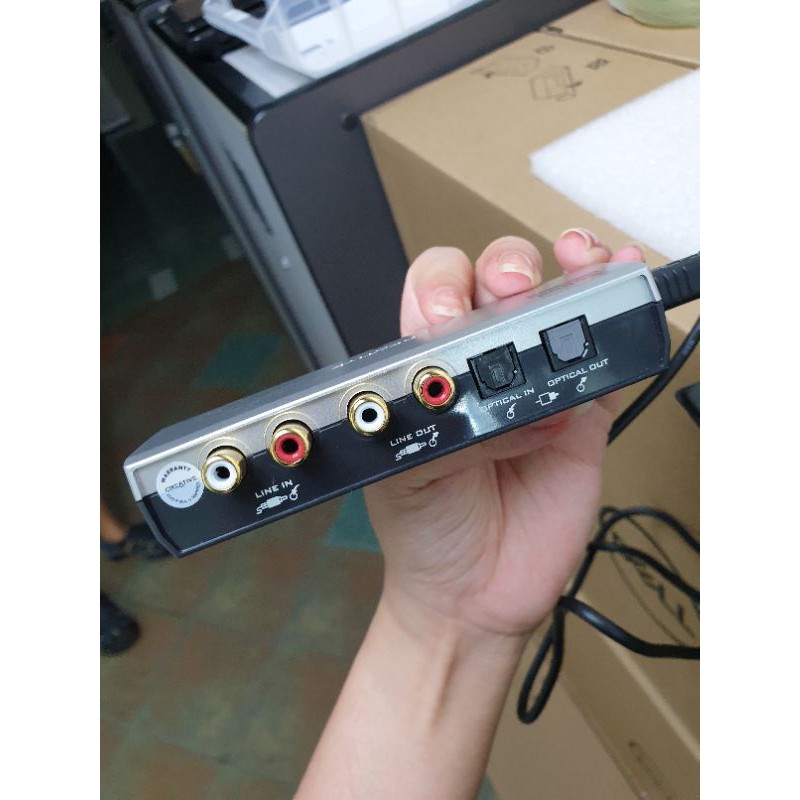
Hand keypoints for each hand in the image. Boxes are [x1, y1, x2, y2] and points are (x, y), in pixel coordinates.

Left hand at [365, 231, 644, 640]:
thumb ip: (442, 430)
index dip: (442, 287)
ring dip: (574, 270)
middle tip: (515, 291)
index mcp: (432, 373)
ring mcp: (538, 389)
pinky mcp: (585, 418)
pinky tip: (624, 288)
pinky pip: (611, 362)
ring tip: (582, 260)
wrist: (472, 595)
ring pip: (559, 307)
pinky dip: (624, 324)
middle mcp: (484, 369)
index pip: (434, 297)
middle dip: (509, 266)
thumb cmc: (424, 530)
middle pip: (499, 283)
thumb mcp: (406, 477)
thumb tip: (493, 400)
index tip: (446, 315)